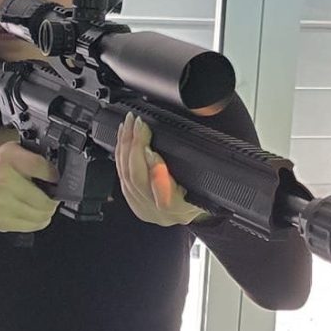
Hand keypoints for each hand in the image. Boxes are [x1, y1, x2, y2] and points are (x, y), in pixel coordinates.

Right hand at [0, 141, 58, 245]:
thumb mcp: (7, 155)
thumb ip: (30, 158)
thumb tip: (58, 171)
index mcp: (7, 157)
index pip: (42, 166)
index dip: (54, 175)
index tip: (56, 179)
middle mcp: (3, 178)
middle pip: (45, 198)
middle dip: (53, 200)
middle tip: (52, 196)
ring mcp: (1, 201)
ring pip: (41, 214)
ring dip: (47, 212)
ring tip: (43, 206)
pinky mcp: (2, 220)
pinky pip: (33, 224)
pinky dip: (39, 221)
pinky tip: (33, 214)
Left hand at [116, 110, 207, 227]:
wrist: (198, 202)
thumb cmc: (207, 185)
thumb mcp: (210, 170)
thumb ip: (202, 153)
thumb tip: (202, 115)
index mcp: (183, 210)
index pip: (165, 200)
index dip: (156, 175)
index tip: (151, 150)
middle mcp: (162, 214)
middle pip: (138, 181)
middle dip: (135, 147)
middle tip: (138, 124)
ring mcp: (145, 209)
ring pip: (126, 177)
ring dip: (125, 146)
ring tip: (129, 124)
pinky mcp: (134, 202)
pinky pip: (121, 177)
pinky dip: (121, 155)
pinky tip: (123, 139)